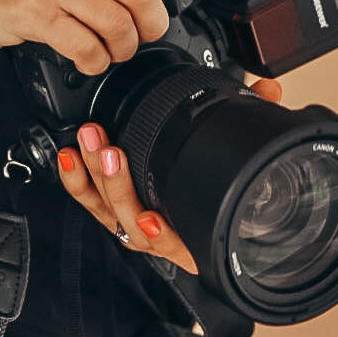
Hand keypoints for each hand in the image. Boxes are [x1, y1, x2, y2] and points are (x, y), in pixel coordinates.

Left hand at [57, 77, 283, 273]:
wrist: (200, 211)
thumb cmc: (221, 185)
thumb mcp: (241, 154)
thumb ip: (256, 119)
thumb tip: (267, 90)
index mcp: (198, 237)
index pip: (179, 246)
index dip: (164, 236)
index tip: (154, 220)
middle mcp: (163, 239)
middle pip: (133, 224)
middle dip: (117, 185)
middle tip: (110, 151)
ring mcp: (135, 227)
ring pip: (108, 211)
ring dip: (95, 176)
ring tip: (91, 141)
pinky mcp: (111, 211)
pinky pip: (90, 202)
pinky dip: (77, 181)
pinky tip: (69, 158)